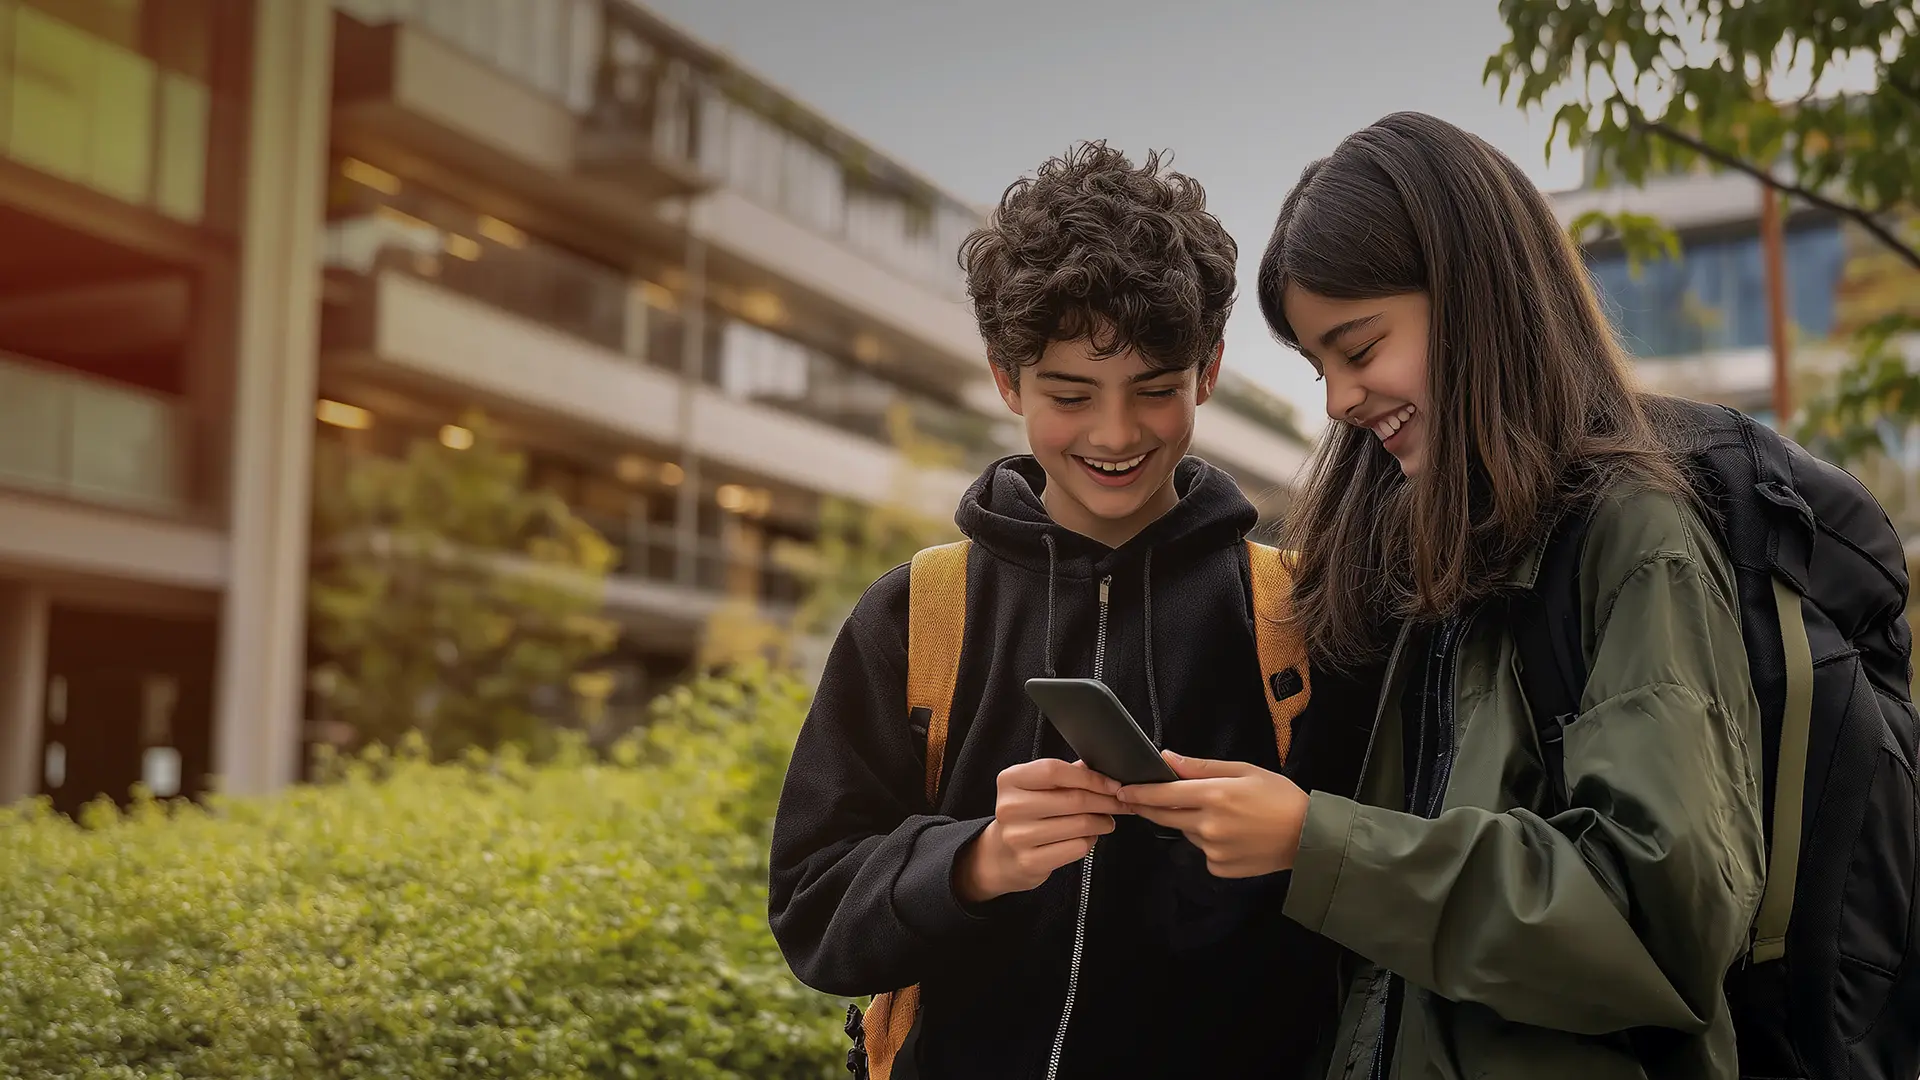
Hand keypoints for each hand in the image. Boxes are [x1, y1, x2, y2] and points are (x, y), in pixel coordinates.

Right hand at [954, 758, 1130, 903]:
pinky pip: (1076, 848)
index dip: (1090, 778)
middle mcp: (1010, 807)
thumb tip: (1102, 768)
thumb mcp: (1036, 788)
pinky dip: (1090, 841)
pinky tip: (1089, 837)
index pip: (1054, 771)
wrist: (1000, 855)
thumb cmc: (1025, 815)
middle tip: (1120, 803)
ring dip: (1102, 822)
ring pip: (1079, 825)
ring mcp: (1018, 836)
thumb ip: (1066, 775)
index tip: (1112, 785)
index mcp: (1010, 780)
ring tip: (1107, 820)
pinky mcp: (1030, 861)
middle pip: (1072, 800)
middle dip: (1105, 801)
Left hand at [1117, 751, 1309, 877]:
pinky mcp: (1219, 868)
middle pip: (1164, 816)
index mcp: (1214, 796)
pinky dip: (1209, 843)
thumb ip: (1202, 766)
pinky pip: (1203, 852)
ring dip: (1190, 822)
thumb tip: (1168, 758)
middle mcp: (1208, 825)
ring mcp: (1213, 850)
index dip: (1138, 793)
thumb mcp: (1244, 771)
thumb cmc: (1280, 798)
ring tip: (1222, 815)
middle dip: (1148, 808)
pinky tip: (1232, 836)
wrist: (1309, 837)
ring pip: (1186, 833)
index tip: (1122, 790)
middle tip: (1140, 800)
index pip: (1163, 794)